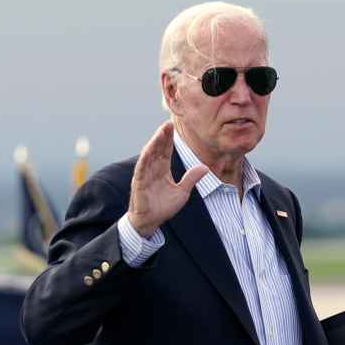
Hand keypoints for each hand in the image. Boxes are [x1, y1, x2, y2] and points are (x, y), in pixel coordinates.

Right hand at [127, 121, 207, 236]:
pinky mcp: (138, 183)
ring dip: (155, 143)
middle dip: (162, 136)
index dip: (169, 139)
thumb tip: (205, 167)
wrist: (150, 222)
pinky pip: (141, 168)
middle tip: (168, 123)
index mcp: (162, 170)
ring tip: (161, 132)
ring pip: (149, 155)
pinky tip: (149, 149)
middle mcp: (152, 169)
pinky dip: (145, 158)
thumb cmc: (163, 207)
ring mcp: (144, 175)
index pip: (165, 151)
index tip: (173, 126)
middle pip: (157, 149)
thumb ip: (191, 179)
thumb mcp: (182, 192)